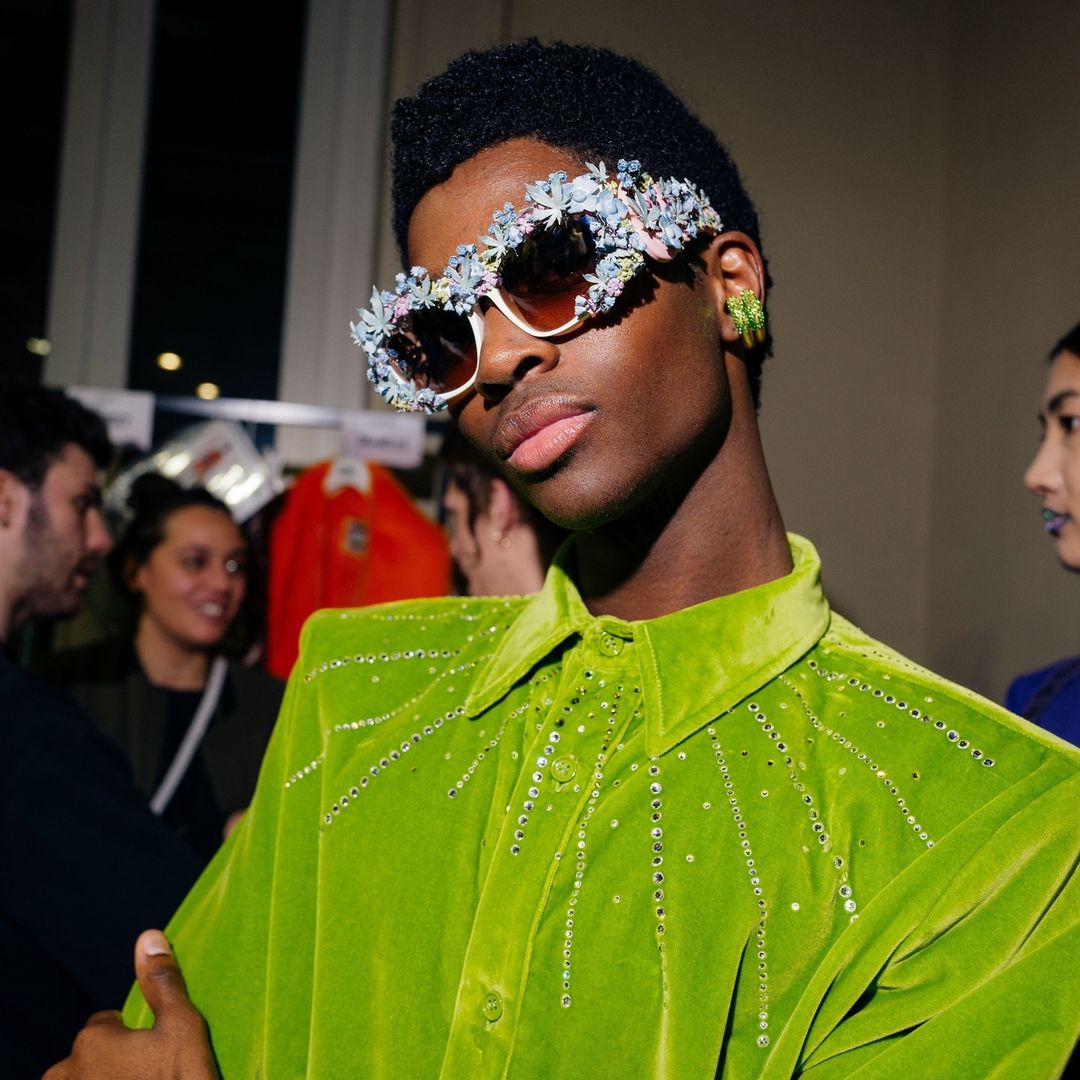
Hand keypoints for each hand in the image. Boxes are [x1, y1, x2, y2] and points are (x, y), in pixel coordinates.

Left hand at [43, 929, 218, 1079]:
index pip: (107, 1025)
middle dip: (114, 1066)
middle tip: (150, 1079)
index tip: (156, 1058)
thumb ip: (162, 984)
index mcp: (93, 1041)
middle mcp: (65, 1073)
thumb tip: (148, 936)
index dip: (135, 1040)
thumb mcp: (183, 1031)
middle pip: (91, 1058)